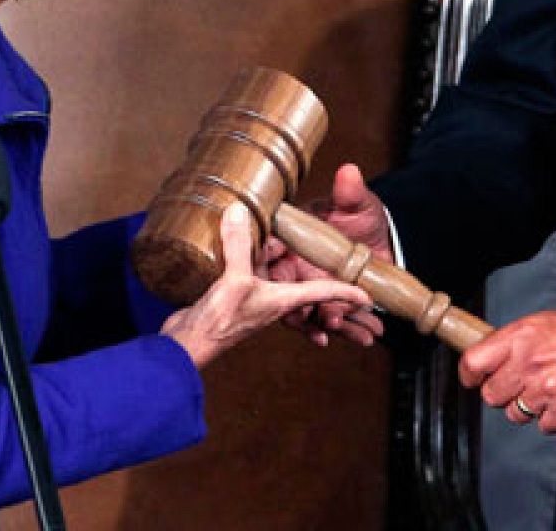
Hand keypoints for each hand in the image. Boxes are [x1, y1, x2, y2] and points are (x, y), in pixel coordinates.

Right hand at [161, 203, 369, 368]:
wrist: (187, 345)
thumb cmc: (218, 322)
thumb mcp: (234, 280)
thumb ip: (240, 245)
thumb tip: (240, 211)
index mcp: (283, 300)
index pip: (324, 293)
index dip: (346, 292)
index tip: (368, 296)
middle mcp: (275, 303)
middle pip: (304, 289)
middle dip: (316, 279)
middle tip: (330, 262)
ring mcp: (257, 302)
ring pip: (280, 282)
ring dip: (281, 265)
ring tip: (278, 245)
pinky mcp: (238, 299)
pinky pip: (256, 278)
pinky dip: (257, 264)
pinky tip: (250, 251)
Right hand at [264, 163, 389, 347]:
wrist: (382, 242)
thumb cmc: (361, 219)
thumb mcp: (356, 206)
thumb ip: (349, 193)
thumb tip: (349, 171)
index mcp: (294, 244)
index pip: (273, 257)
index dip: (273, 268)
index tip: (285, 274)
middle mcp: (298, 271)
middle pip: (287, 295)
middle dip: (302, 309)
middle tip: (323, 314)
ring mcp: (313, 291)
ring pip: (311, 314)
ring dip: (329, 323)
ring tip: (345, 325)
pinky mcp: (331, 306)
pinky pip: (334, 322)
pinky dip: (350, 331)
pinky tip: (366, 333)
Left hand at [459, 308, 555, 433]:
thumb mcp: (545, 324)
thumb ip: (516, 342)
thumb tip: (492, 359)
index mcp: (520, 335)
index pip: (473, 361)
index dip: (470, 376)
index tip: (474, 381)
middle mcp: (529, 360)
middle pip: (492, 395)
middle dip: (504, 395)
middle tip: (523, 387)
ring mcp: (547, 386)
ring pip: (517, 414)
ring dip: (531, 408)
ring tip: (552, 391)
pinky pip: (544, 426)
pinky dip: (554, 419)